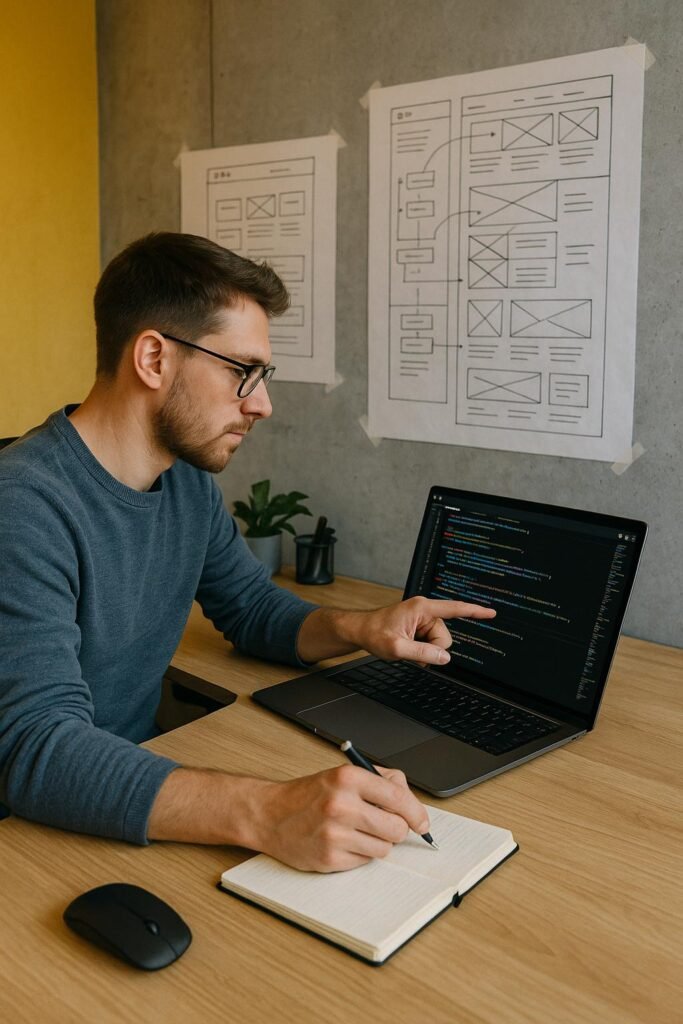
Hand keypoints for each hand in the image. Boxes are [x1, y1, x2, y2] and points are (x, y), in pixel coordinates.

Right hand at [250, 764, 429, 871]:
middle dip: (396, 830)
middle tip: (383, 825)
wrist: (269, 814)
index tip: (422, 823)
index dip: (416, 813)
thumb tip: (411, 802)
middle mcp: (341, 804)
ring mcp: (334, 833)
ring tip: (356, 831)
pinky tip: (343, 842)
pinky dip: (359, 854)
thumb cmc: (309, 795)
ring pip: (384, 848)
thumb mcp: (342, 775)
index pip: (398, 798)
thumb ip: (380, 780)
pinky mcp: (329, 857)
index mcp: (348, 778)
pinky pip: (364, 862)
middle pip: (396, 828)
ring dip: (377, 843)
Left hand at [348, 596, 495, 666]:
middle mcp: (425, 611)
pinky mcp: (420, 626)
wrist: (361, 630)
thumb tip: (445, 657)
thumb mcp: (397, 648)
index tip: (491, 612)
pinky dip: (422, 649)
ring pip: (439, 642)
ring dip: (426, 650)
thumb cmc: (374, 633)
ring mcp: (422, 619)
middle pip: (445, 636)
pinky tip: (408, 646)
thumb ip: (422, 653)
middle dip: (433, 648)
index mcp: (422, 608)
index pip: (454, 609)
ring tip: (406, 647)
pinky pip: (431, 642)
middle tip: (410, 650)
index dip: (475, 612)